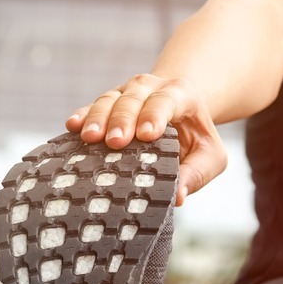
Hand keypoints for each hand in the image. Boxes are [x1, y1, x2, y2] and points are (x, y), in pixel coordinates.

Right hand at [65, 74, 226, 205]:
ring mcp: (127, 92)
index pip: (167, 100)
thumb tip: (178, 197)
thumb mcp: (210, 155)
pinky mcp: (109, 102)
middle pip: (134, 97)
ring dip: (98, 117)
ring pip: (110, 98)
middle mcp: (151, 87)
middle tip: (115, 142)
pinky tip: (72, 126)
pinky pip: (93, 105)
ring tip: (90, 138)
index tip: (147, 135)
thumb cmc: (197, 137)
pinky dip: (83, 114)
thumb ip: (197, 173)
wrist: (183, 112)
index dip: (155, 115)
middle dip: (123, 119)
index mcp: (181, 94)